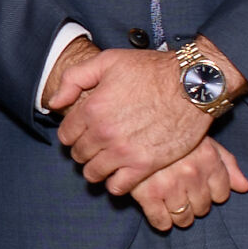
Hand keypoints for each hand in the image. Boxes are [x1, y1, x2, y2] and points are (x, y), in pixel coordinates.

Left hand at [54, 45, 216, 198]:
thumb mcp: (109, 61)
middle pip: (78, 155)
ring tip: (106, 160)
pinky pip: (118, 187)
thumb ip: (75, 79)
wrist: (192, 85)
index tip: (82, 132)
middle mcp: (104, 133)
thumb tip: (55, 103)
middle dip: (83, 150)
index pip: (66, 135)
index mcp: (92, 108)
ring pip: (93, 173)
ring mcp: (124, 151)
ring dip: (96, 169)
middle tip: (95, 145)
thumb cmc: (152, 70)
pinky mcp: (145, 165)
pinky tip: (120, 173)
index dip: (71, 133)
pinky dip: (115, 183)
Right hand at [129, 135, 247, 233]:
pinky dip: (161, 221)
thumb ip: (226, 164)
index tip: (200, 188)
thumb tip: (244, 187)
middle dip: (195, 204)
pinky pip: (160, 221)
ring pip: (184, 218)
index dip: (212, 193)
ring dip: (180, 215)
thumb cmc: (172, 131)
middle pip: (203, 208)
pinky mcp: (146, 194)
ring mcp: (169, 185)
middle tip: (183, 193)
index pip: (221, 194)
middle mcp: (192, 174)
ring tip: (171, 202)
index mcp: (208, 159)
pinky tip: (158, 211)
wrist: (134, 121)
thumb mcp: (203, 140)